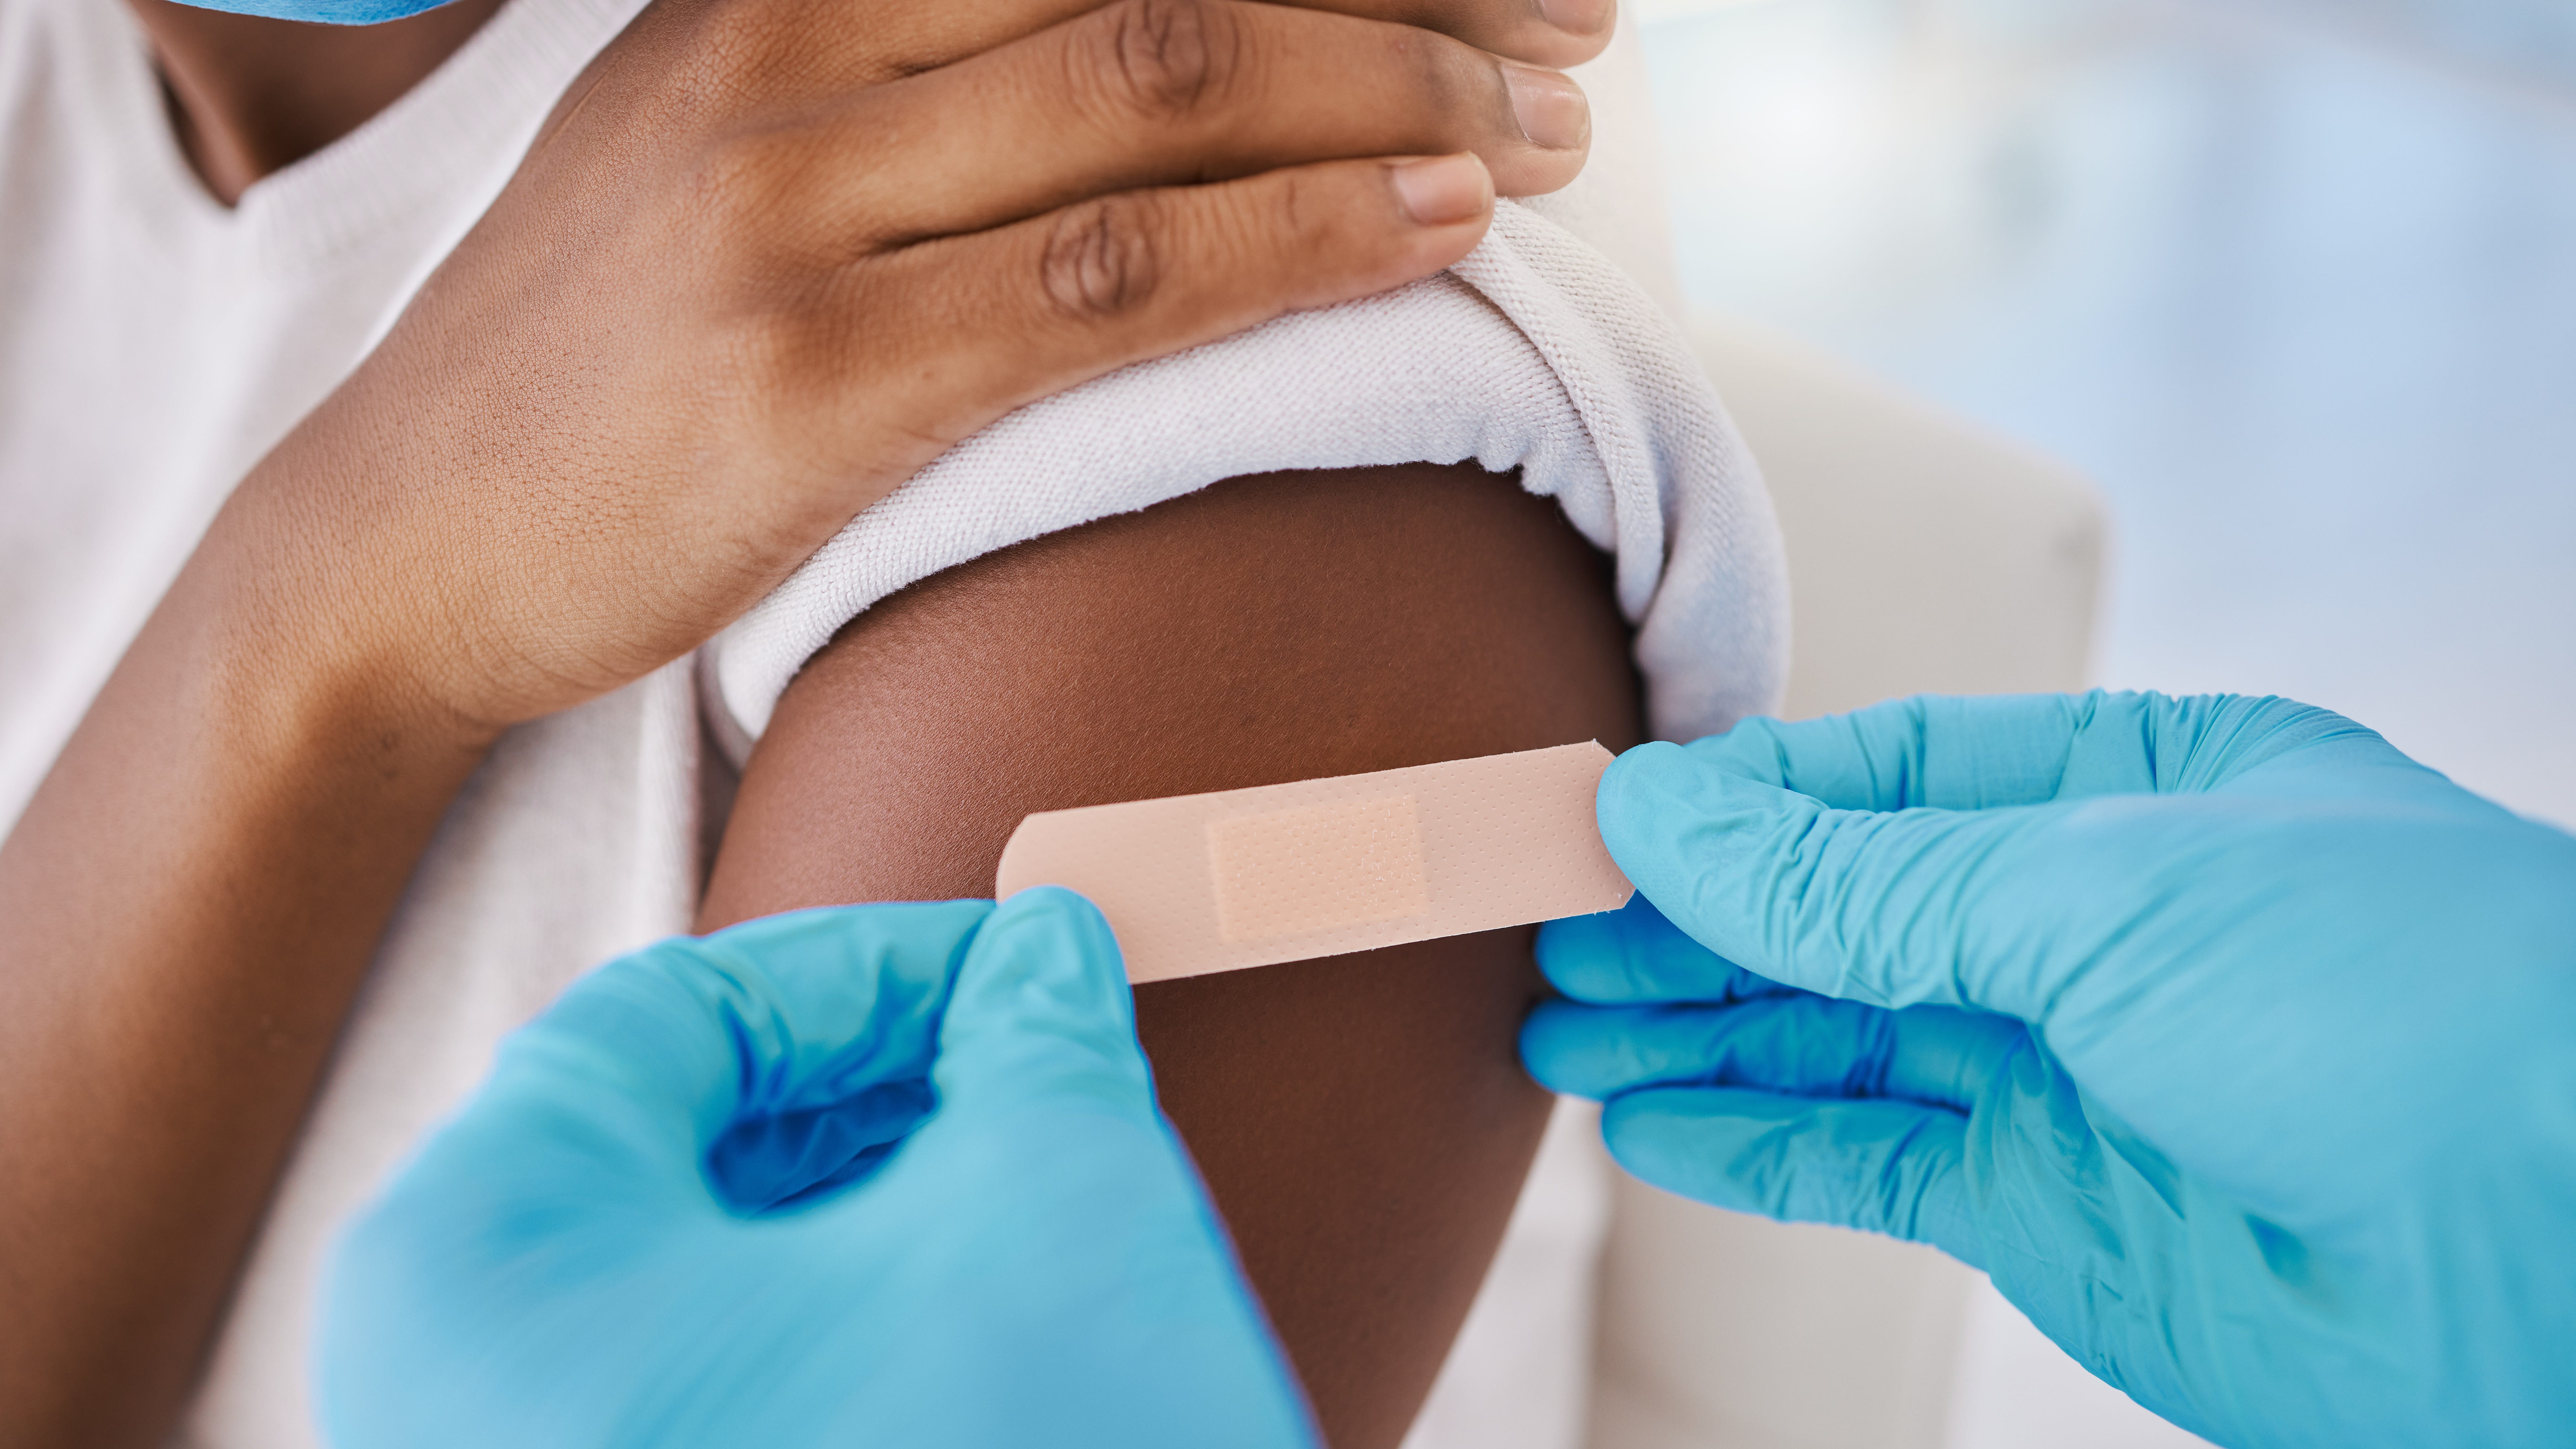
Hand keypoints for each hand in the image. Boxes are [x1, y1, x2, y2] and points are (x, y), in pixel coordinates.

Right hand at [215, 0, 1610, 739]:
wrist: (404, 534)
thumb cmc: (604, 355)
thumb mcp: (731, 143)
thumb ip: (917, 74)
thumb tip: (1159, 55)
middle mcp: (792, 54)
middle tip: (1580, 28)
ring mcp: (795, 210)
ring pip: (1162, 94)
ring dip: (1393, 98)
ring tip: (1550, 136)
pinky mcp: (815, 378)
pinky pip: (1113, 280)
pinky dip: (1294, 241)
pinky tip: (1434, 227)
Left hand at [319, 888, 1312, 1448]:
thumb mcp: (1052, 1204)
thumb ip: (1037, 1040)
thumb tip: (1046, 963)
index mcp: (488, 1261)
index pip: (674, 1014)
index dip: (875, 966)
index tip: (1011, 964)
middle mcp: (451, 1384)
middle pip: (663, 1141)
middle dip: (872, 1084)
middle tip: (1024, 1063)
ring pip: (684, 1269)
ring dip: (858, 1196)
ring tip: (1009, 1175)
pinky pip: (692, 1379)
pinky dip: (824, 1311)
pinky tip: (952, 1294)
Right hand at [1522, 693, 2575, 1448]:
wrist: (2572, 1262)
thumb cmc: (2399, 1005)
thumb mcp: (2103, 891)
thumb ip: (1866, 876)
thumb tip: (1671, 817)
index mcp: (2139, 793)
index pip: (1885, 779)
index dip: (1737, 804)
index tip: (1606, 823)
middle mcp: (2096, 925)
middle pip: (1841, 914)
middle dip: (1692, 926)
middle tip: (1548, 931)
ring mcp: (2070, 1071)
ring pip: (1834, 1040)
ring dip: (1695, 1033)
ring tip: (1560, 1025)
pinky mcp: (2051, 1205)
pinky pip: (1869, 1162)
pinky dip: (1754, 1143)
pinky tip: (1652, 1121)